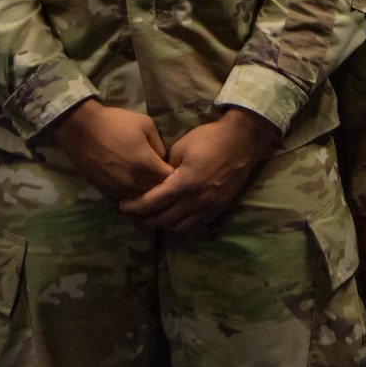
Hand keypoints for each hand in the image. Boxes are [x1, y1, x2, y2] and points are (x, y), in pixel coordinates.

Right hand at [51, 99, 174, 200]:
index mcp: (146, 164)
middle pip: (158, 195)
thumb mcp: (145, 124)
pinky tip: (135, 188)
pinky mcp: (107, 192)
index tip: (178, 171)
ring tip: (152, 187)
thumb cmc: (115, 122)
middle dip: (165, 189)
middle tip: (167, 181)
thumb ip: (159, 144)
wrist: (82, 129)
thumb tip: (163, 159)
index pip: (171, 181)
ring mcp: (119, 189)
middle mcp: (134, 182)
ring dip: (148, 195)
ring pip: (142, 201)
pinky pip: (127, 200)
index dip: (177, 177)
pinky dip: (133, 196)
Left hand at [119, 108, 278, 232]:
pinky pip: (195, 225)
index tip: (123, 206)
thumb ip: (166, 168)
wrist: (242, 141)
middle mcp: (195, 201)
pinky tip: (174, 217)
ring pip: (178, 227)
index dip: (135, 207)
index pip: (152, 203)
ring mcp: (208, 207)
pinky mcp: (218, 209)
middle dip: (144, 219)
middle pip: (163, 220)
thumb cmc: (209, 138)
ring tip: (152, 217)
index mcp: (183, 184)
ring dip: (162, 224)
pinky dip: (181, 225)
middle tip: (133, 213)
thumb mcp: (181, 148)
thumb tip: (157, 180)